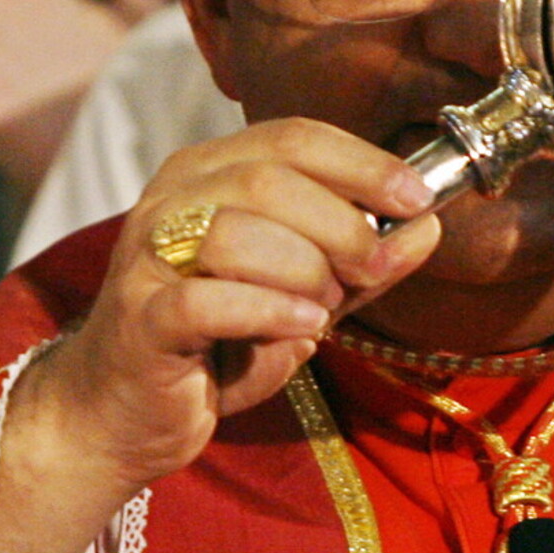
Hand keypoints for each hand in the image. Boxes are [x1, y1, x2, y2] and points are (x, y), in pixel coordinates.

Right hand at [19, 119, 440, 489]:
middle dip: (341, 225)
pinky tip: (301, 327)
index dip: (364, 164)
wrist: (124, 415)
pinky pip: (208, 300)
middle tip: (369, 269)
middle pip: (270, 179)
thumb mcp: (309, 296)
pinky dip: (268, 311)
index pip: (294, 137)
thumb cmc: (218, 345)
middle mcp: (171, 198)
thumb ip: (365, 260)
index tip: (417, 198)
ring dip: (304, 272)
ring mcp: (147, 256)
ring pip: (238, 232)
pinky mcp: (139, 319)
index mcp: (210, 173)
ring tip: (322, 307)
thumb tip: (428, 225)